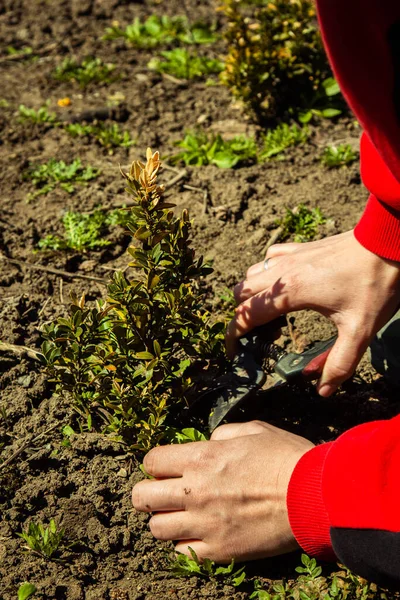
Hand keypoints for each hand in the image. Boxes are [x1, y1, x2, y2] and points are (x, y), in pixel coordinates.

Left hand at [131, 420, 312, 562]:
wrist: (313, 494)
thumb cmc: (285, 457)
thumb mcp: (253, 430)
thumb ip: (221, 435)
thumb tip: (207, 443)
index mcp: (201, 457)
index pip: (151, 461)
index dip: (156, 464)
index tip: (167, 468)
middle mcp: (195, 490)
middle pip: (142, 498)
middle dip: (149, 493)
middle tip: (165, 493)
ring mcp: (205, 523)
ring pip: (157, 529)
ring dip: (165, 520)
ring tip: (182, 515)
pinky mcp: (220, 550)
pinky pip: (183, 553)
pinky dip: (185, 544)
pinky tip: (200, 534)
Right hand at [226, 231, 399, 396]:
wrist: (388, 241)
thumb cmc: (374, 283)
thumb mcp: (360, 330)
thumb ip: (340, 363)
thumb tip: (324, 391)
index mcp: (290, 292)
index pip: (245, 314)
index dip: (234, 335)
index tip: (234, 351)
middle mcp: (282, 272)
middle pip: (240, 293)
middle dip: (242, 316)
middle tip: (263, 335)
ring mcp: (290, 256)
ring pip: (251, 274)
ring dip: (252, 295)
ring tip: (274, 315)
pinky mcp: (301, 247)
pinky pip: (269, 258)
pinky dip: (266, 273)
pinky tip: (284, 285)